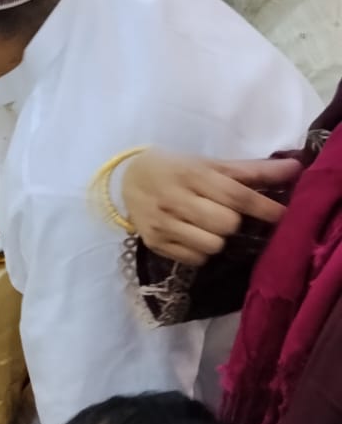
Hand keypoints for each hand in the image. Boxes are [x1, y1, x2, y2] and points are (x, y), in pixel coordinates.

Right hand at [121, 149, 300, 265]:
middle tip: (227, 215)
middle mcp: (174, 199)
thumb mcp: (209, 164)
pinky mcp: (154, 243)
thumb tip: (296, 168)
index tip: (284, 216)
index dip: (265, 209)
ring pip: (213, 246)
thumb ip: (252, 170)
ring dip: (218, 239)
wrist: (127, 178)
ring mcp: (162, 224)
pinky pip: (195, 259)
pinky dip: (201, 251)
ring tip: (209, 227)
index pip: (236, 196)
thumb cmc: (175, 169)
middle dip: (234, 222)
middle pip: (227, 224)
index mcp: (191, 174)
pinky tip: (193, 236)